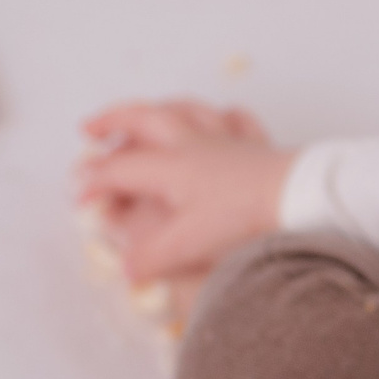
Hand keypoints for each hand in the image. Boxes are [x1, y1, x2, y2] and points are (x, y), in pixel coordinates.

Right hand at [75, 98, 293, 286]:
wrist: (302, 197)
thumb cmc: (246, 217)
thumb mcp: (192, 243)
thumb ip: (154, 256)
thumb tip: (128, 270)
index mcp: (172, 166)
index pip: (120, 168)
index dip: (94, 180)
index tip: (77, 195)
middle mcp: (193, 143)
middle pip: (142, 119)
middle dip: (111, 122)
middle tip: (88, 130)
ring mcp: (226, 139)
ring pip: (183, 109)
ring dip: (156, 108)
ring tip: (141, 113)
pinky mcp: (256, 145)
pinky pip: (235, 119)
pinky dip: (220, 114)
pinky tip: (219, 116)